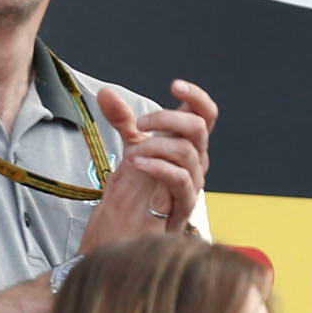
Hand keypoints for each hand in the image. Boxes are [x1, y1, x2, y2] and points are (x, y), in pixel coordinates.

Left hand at [78, 80, 217, 251]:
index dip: (196, 97)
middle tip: (141, 125)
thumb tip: (105, 92)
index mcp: (189, 143)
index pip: (205, 114)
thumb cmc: (140, 186)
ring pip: (188, 151)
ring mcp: (194, 181)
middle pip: (198, 127)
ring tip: (132, 154)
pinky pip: (180, 179)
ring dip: (156, 146)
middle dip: (167, 120)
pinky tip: (138, 163)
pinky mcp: (185, 203)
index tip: (174, 86)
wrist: (133, 226)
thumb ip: (123, 120)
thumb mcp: (131, 146)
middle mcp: (198, 160)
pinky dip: (158, 166)